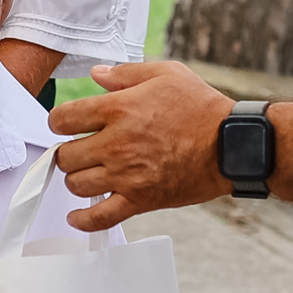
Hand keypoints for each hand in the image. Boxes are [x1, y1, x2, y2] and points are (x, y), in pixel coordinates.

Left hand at [50, 61, 233, 231]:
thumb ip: (126, 73)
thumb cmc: (202, 108)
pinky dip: (83, 219)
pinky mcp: (140, 200)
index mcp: (118, 109)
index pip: (63, 118)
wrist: (232, 145)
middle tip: (82, 151)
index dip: (60, 121)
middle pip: (65, 156)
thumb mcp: (167, 74)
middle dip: (69, 153)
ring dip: (79, 180)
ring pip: (77, 185)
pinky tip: (77, 215)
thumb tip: (96, 74)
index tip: (68, 125)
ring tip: (91, 174)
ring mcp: (127, 175)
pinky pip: (100, 217)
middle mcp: (117, 144)